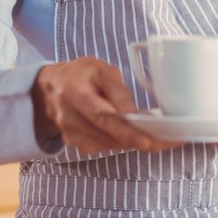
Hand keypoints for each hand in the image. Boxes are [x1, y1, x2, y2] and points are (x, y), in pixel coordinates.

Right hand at [32, 57, 178, 153]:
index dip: (127, 131)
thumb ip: (117, 90)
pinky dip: (121, 143)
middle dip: (139, 140)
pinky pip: (103, 147)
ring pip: (108, 144)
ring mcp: (70, 134)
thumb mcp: (100, 69)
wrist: (50, 88)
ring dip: (133, 143)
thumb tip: (133, 112)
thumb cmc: (79, 74)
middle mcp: (69, 118)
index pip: (103, 117)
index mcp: (75, 93)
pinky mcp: (75, 143)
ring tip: (159, 138)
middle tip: (166, 142)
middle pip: (108, 135)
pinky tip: (136, 136)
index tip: (150, 139)